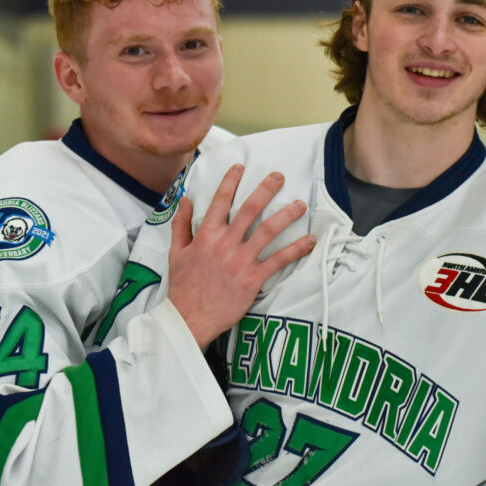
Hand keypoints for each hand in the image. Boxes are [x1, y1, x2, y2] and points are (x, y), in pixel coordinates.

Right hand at [168, 165, 315, 347]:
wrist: (189, 319)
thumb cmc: (183, 287)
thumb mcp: (176, 253)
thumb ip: (181, 224)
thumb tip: (185, 199)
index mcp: (206, 236)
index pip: (220, 202)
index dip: (231, 181)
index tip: (241, 167)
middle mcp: (225, 244)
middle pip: (249, 209)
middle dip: (266, 189)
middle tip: (279, 177)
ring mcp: (240, 261)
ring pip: (267, 231)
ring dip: (286, 215)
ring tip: (300, 204)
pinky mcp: (252, 279)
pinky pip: (278, 260)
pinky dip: (296, 249)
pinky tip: (309, 241)